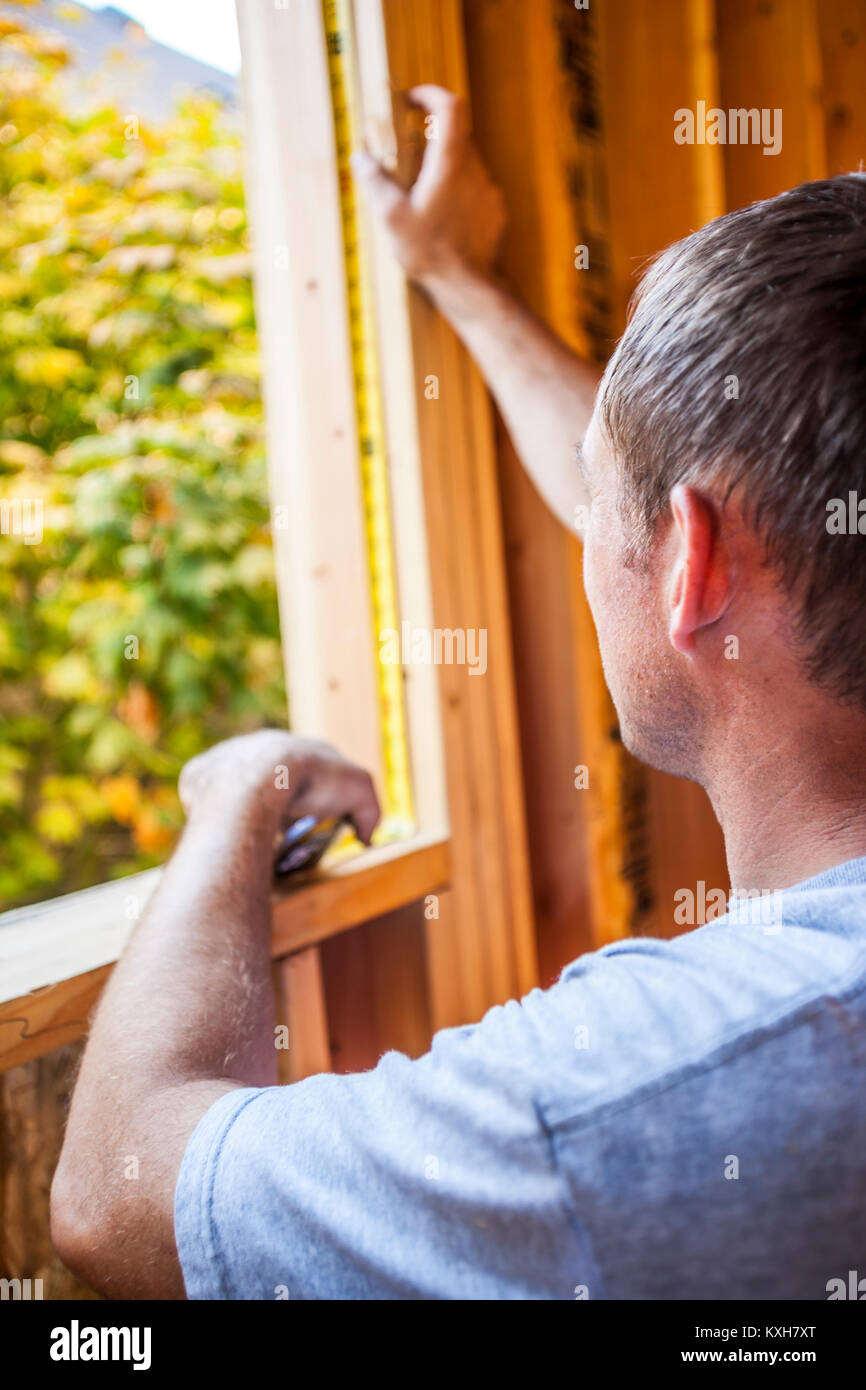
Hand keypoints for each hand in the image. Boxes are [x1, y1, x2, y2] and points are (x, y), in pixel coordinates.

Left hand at [178, 729, 380, 844]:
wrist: (257, 780)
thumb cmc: (311, 781)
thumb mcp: (358, 791)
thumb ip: (369, 811)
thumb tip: (366, 836)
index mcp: (296, 746)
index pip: (311, 771)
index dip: (317, 799)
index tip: (317, 827)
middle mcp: (260, 746)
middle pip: (272, 780)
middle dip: (279, 806)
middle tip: (283, 837)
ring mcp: (227, 758)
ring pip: (238, 788)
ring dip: (245, 811)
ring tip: (253, 840)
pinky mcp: (202, 775)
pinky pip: (208, 796)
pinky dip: (217, 814)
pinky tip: (225, 834)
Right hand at [351, 84, 505, 287]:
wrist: (471, 288)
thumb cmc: (432, 252)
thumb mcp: (392, 218)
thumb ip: (375, 182)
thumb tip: (360, 158)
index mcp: (451, 162)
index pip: (449, 106)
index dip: (430, 94)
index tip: (412, 100)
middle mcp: (475, 170)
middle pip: (457, 134)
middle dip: (431, 136)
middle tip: (406, 154)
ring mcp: (488, 191)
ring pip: (466, 164)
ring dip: (443, 167)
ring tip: (420, 194)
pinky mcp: (494, 212)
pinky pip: (474, 190)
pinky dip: (456, 192)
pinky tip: (441, 218)